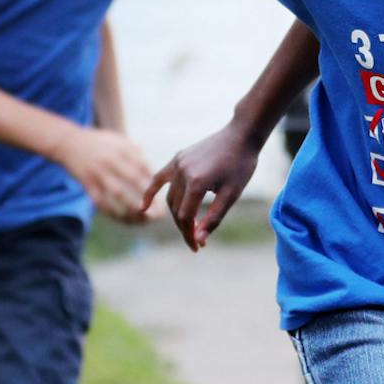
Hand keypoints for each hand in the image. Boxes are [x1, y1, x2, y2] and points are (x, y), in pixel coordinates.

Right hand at [57, 126, 153, 218]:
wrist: (68, 142)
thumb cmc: (97, 142)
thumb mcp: (117, 139)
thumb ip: (135, 151)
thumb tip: (151, 168)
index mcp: (122, 149)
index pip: (143, 167)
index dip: (154, 183)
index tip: (162, 197)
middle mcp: (111, 160)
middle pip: (133, 180)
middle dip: (148, 197)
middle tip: (159, 213)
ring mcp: (98, 172)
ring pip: (117, 193)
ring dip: (131, 208)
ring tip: (144, 220)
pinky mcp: (87, 182)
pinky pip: (101, 201)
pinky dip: (112, 211)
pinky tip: (123, 220)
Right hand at [145, 123, 262, 251]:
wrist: (241, 136)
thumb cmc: (241, 166)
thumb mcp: (231, 195)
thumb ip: (214, 218)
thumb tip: (199, 240)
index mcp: (196, 182)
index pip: (186, 217)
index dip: (190, 235)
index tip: (198, 247)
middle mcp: (183, 172)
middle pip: (177, 209)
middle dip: (185, 228)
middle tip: (197, 242)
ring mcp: (178, 163)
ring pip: (171, 197)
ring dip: (177, 215)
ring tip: (189, 228)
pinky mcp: (178, 158)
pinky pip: (160, 178)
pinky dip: (151, 192)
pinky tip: (142, 207)